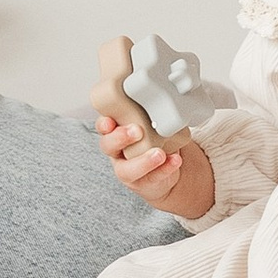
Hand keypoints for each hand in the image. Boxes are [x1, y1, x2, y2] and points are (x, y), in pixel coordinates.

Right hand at [94, 106, 213, 222]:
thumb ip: (147, 113)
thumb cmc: (149, 141)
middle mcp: (116, 152)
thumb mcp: (145, 124)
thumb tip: (162, 93)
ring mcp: (127, 170)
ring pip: (127, 169)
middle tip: (137, 131)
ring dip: (143, 161)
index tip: (110, 121)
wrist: (160, 171)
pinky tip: (174, 160)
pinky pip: (152, 177)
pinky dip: (165, 169)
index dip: (103, 125)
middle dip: (120, 137)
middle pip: (108, 146)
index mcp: (114, 132)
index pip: (103, 127)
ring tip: (159, 154)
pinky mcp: (142, 183)